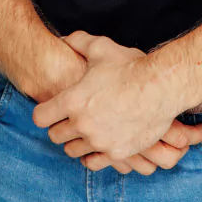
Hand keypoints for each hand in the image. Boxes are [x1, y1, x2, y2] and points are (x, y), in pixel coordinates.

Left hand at [34, 32, 201, 175]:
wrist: (161, 87)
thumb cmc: (130, 67)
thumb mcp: (101, 48)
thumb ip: (79, 42)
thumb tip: (65, 39)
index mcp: (72, 101)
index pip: (40, 117)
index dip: (44, 112)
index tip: (51, 110)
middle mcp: (81, 124)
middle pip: (55, 136)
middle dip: (60, 127)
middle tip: (69, 119)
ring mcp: (99, 141)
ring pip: (72, 151)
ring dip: (76, 141)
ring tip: (84, 132)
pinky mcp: (116, 153)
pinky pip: (93, 163)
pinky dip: (92, 156)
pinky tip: (96, 146)